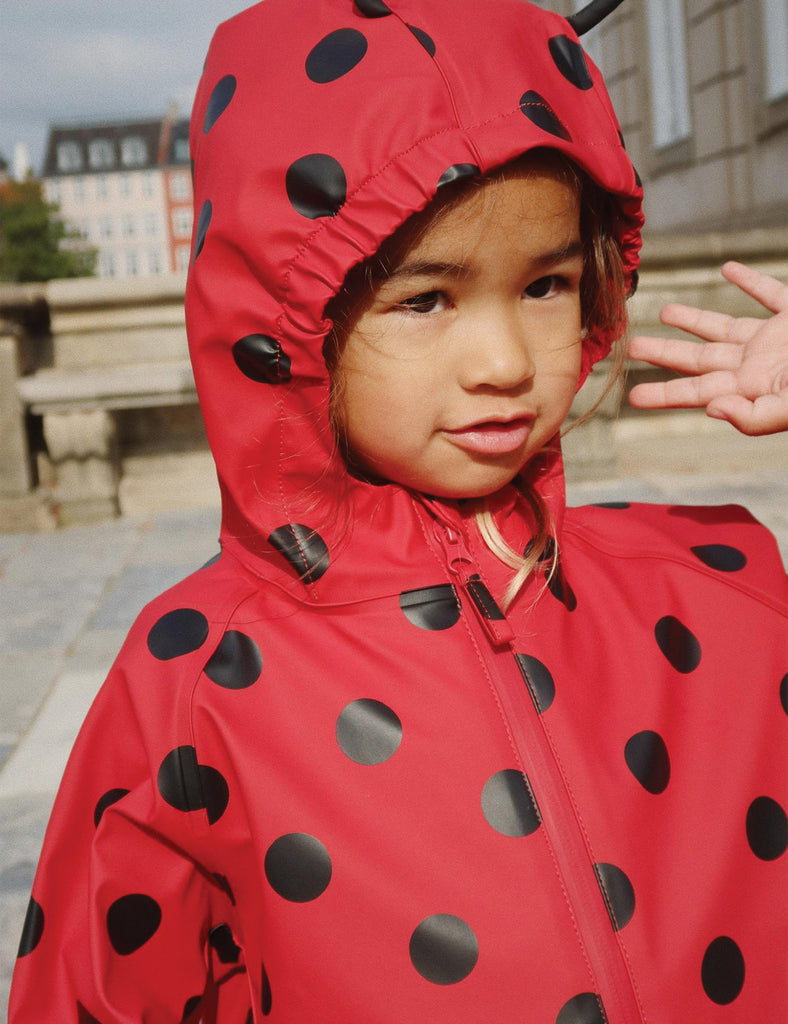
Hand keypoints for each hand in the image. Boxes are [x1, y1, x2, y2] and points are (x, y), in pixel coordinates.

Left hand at [627, 261, 787, 434]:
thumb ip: (753, 417)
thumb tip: (710, 409)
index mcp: (753, 390)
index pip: (697, 391)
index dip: (664, 393)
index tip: (632, 396)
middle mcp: (759, 365)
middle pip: (700, 358)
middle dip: (665, 352)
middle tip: (633, 346)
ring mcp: (777, 340)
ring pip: (726, 326)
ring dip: (696, 319)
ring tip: (664, 311)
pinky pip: (770, 293)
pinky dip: (750, 281)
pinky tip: (728, 269)